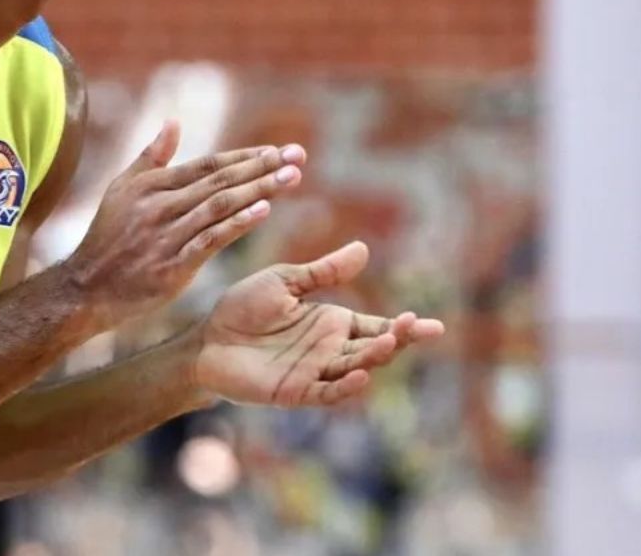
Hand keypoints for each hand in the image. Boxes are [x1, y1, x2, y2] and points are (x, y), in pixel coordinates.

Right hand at [64, 121, 304, 327]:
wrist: (86, 287)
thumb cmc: (108, 237)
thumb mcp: (122, 189)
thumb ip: (150, 156)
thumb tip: (173, 122)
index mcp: (152, 184)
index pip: (208, 164)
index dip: (244, 156)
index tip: (277, 149)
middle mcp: (161, 205)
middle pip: (220, 181)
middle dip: (262, 166)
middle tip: (297, 156)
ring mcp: (166, 234)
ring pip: (220, 206)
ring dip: (259, 190)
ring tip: (292, 178)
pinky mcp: (172, 265)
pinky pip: (210, 239)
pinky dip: (238, 223)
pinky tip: (264, 211)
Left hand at [192, 241, 445, 406]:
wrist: (206, 339)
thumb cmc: (242, 309)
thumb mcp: (285, 282)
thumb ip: (323, 272)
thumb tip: (363, 249)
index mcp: (332, 323)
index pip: (376, 326)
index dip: (404, 328)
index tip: (433, 326)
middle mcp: (329, 350)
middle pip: (373, 348)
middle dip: (396, 340)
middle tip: (414, 328)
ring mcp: (314, 372)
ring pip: (354, 367)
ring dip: (373, 358)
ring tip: (388, 342)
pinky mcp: (295, 390)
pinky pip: (326, 392)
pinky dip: (344, 387)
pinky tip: (360, 375)